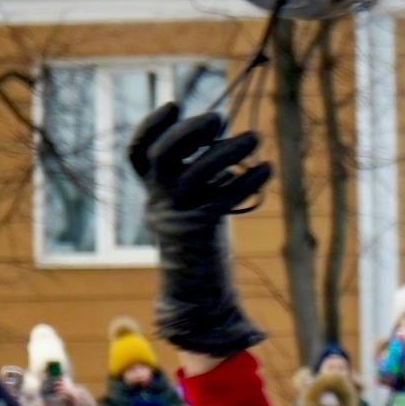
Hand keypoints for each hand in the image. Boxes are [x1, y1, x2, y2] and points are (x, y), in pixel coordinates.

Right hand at [126, 102, 269, 359]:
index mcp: (153, 195)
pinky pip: (222, 199)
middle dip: (191, 131)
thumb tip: (226, 135)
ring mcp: (176, 218)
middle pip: (163, 156)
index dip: (151, 125)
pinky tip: (266, 170)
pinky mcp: (200, 234)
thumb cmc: (203, 251)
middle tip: (221, 118)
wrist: (197, 301)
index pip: (138, 154)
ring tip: (255, 138)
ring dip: (226, 152)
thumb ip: (202, 177)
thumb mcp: (196, 208)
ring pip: (196, 174)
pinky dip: (246, 181)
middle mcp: (158, 203)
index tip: (173, 104)